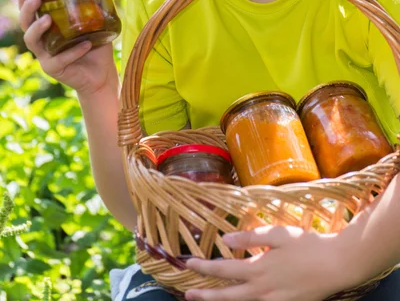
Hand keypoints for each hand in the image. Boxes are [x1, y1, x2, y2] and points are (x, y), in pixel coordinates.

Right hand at [18, 0, 118, 96]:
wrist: (103, 74)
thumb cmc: (97, 44)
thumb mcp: (100, 18)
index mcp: (48, 27)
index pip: (29, 12)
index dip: (24, 0)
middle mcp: (42, 40)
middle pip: (24, 24)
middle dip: (27, 10)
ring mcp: (45, 56)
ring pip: (32, 41)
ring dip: (38, 28)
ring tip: (48, 18)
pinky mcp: (54, 69)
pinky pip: (60, 59)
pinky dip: (73, 51)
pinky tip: (86, 44)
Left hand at [185, 225, 352, 300]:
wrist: (336, 265)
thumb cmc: (307, 245)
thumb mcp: (278, 234)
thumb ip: (250, 237)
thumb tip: (226, 239)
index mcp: (259, 269)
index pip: (224, 268)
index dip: (204, 267)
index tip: (189, 263)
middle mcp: (262, 290)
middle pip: (227, 295)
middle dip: (205, 294)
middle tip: (187, 294)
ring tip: (206, 300)